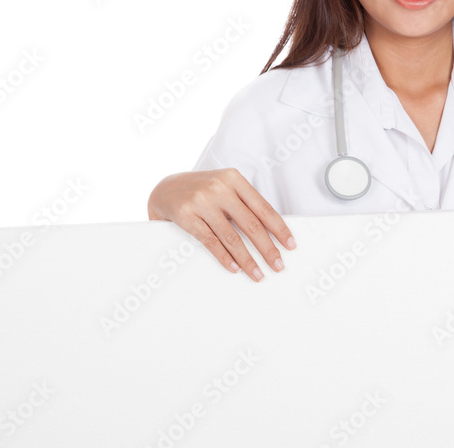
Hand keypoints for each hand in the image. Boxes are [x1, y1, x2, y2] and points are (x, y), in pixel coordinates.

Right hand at [147, 168, 295, 280]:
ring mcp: (202, 202)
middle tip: (278, 265)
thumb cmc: (200, 190)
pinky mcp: (186, 216)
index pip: (263, 208)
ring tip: (258, 273)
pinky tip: (235, 268)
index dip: (279, 228)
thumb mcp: (224, 187)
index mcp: (234, 179)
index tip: (290, 245)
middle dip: (267, 248)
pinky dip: (225, 257)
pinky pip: (211, 242)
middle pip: (251, 224)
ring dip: (247, 259)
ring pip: (232, 237)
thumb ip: (243, 203)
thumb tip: (270, 232)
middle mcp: (219, 188)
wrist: (163, 189)